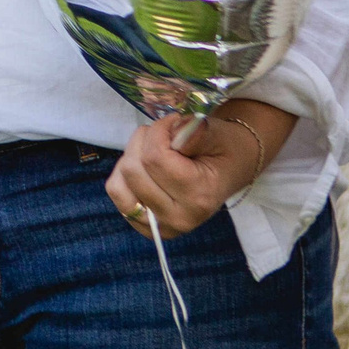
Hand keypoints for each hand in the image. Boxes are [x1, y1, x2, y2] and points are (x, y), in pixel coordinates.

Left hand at [105, 101, 296, 238]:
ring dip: (130, 158)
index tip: (173, 122)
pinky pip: (117, 194)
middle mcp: (179, 218)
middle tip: (163, 135)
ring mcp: (161, 227)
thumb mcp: (217, 134)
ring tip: (152, 150)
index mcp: (200, 196)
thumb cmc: (223, 149)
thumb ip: (196, 132)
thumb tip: (174, 127)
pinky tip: (143, 167)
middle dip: (143, 142)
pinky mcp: (146, 227)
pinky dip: (122, 175)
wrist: (231, 170)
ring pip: (119, 184)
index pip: (155, 158)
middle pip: (133, 170)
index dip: (159, 130)